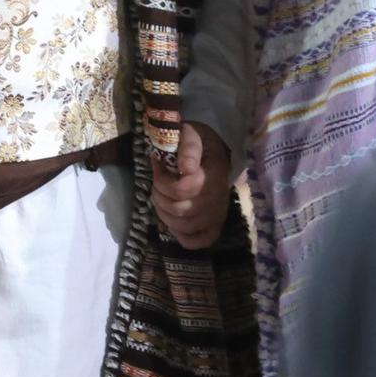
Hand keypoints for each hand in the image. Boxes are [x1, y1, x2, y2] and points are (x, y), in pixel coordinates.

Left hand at [151, 122, 233, 249]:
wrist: (215, 153)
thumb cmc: (199, 143)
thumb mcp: (191, 134)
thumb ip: (189, 147)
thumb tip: (187, 168)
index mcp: (214, 173)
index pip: (182, 189)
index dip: (161, 180)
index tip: (157, 166)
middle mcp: (219, 198)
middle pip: (179, 209)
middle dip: (159, 196)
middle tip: (156, 183)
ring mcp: (218, 214)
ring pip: (184, 226)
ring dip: (164, 214)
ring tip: (161, 199)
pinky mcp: (216, 225)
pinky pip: (198, 241)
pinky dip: (181, 235)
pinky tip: (173, 221)